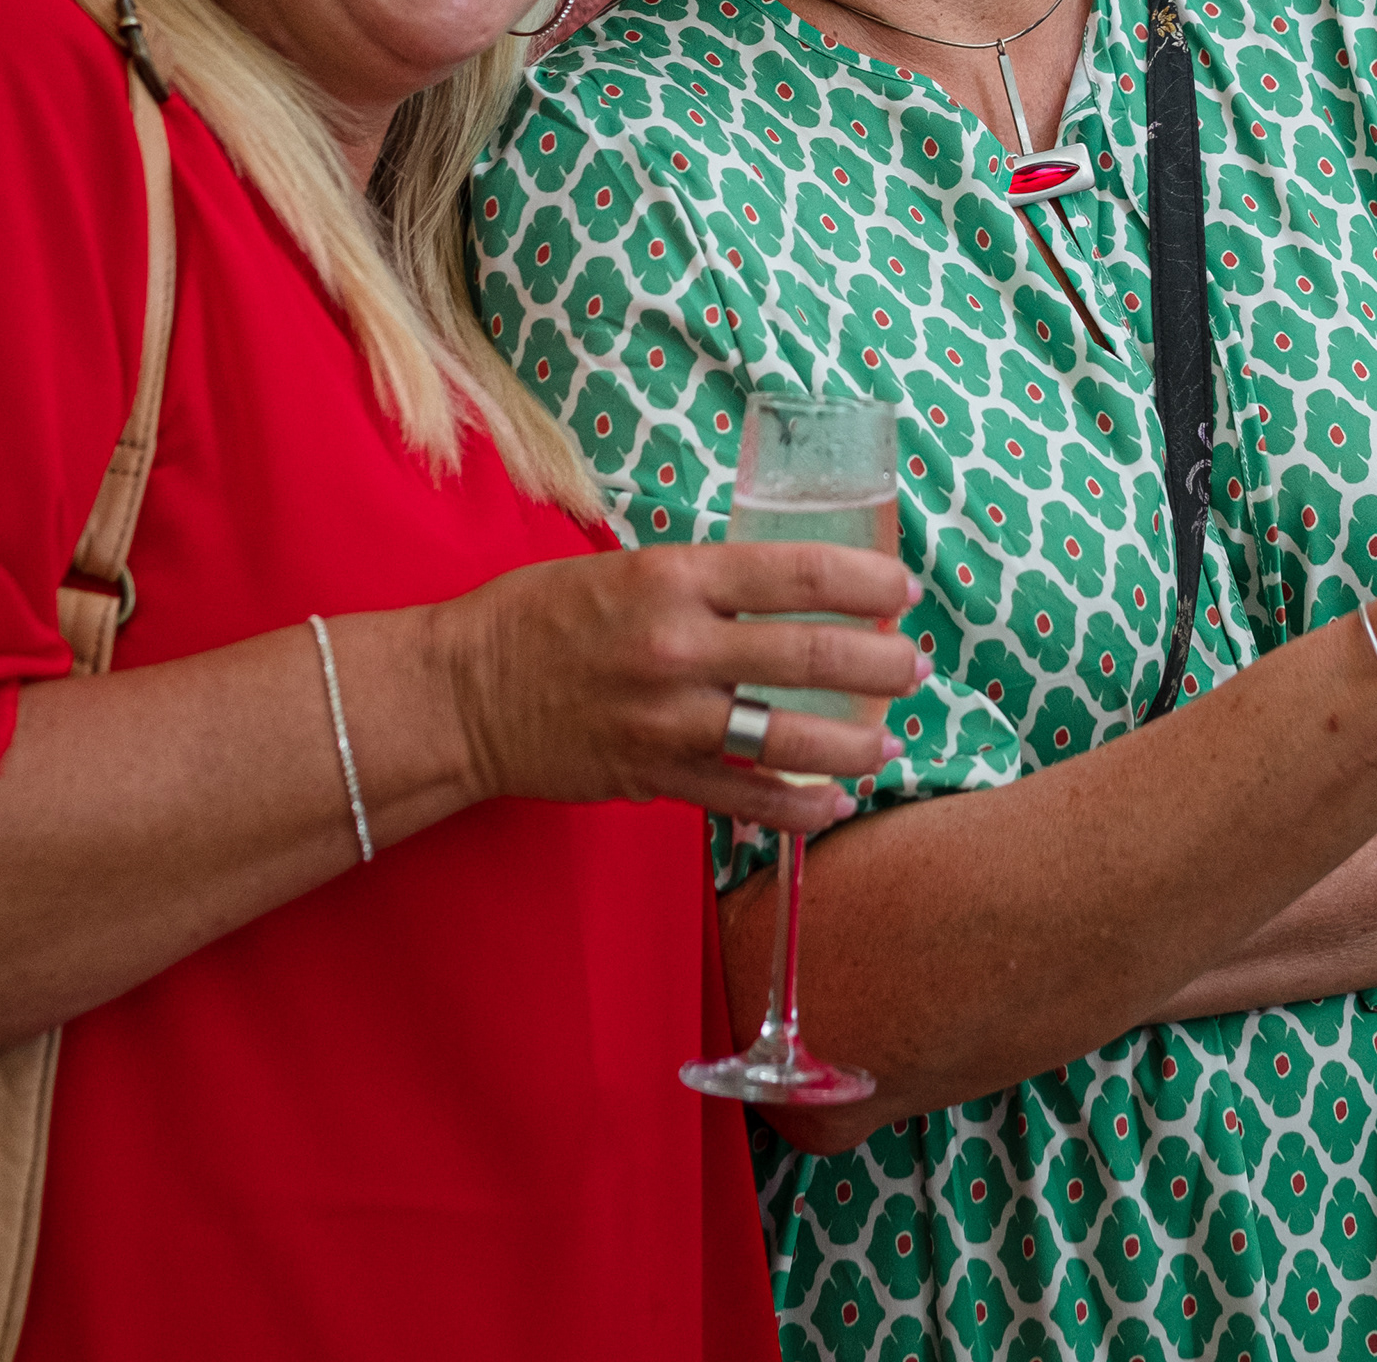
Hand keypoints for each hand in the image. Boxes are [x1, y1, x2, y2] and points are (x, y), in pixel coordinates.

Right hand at [437, 541, 924, 833]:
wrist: (463, 693)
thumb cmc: (540, 617)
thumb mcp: (625, 567)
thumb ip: (704, 583)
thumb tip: (786, 592)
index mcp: (674, 577)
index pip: (799, 574)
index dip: (867, 584)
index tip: (903, 590)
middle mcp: (679, 647)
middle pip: (812, 656)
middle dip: (881, 664)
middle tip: (913, 667)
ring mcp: (670, 719)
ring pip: (790, 737)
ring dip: (855, 743)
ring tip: (888, 742)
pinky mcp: (655, 776)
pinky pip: (745, 798)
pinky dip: (797, 809)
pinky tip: (833, 806)